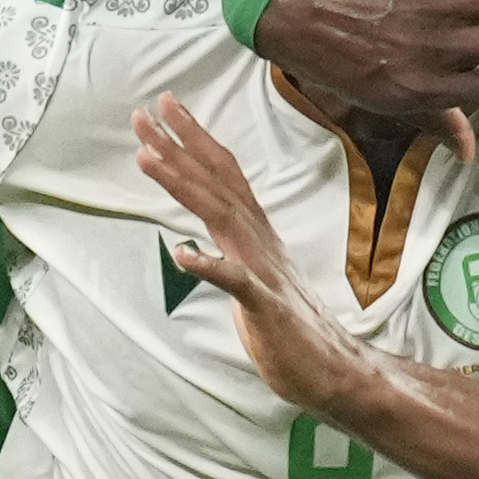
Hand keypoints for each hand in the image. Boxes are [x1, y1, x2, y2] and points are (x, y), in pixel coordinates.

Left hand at [133, 93, 374, 417]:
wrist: (334, 370)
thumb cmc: (290, 328)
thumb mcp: (255, 278)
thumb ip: (234, 253)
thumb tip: (206, 243)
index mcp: (256, 234)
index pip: (223, 175)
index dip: (194, 140)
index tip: (164, 108)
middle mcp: (260, 241)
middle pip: (216, 183)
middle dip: (179, 145)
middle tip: (144, 112)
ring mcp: (264, 271)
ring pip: (220, 216)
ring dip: (182, 184)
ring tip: (147, 157)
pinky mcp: (266, 307)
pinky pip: (237, 282)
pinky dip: (211, 266)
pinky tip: (184, 253)